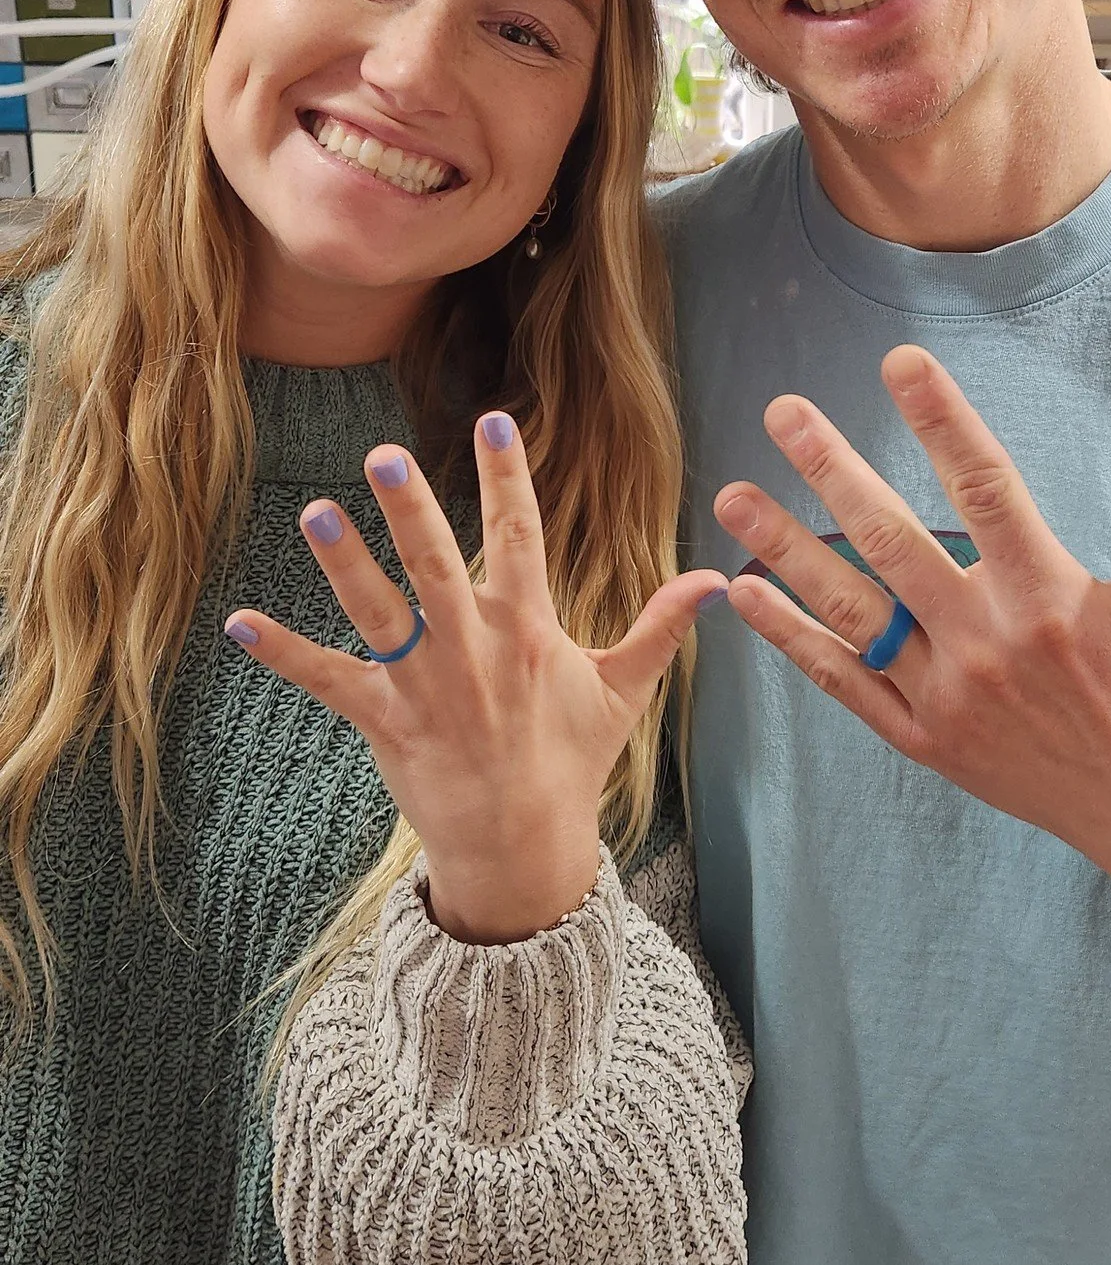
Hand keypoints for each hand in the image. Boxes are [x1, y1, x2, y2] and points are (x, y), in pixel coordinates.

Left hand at [225, 413, 725, 944]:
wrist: (523, 844)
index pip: (518, 536)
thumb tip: (718, 580)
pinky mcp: (384, 720)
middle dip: (411, 511)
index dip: (505, 477)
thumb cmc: (569, 759)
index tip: (491, 420)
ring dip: (345, 566)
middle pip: (438, 568)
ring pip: (380, 615)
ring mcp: (426, 685)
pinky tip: (237, 622)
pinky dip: (282, 652)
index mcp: (528, 630)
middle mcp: (474, 650)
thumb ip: (661, 626)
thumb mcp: (622, 690)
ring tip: (315, 513)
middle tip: (384, 455)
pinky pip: (327, 680)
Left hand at [713, 346, 1110, 909]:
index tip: (901, 360)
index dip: (942, 421)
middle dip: (834, 469)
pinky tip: (746, 593)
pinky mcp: (926, 739)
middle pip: (894, 540)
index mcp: (1050, 597)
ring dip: (787, 549)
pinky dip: (793, 640)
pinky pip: (844, 684)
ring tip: (733, 494)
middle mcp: (988, 644)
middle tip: (783, 410)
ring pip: (852, 610)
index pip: (986, 488)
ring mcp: (948, 696)